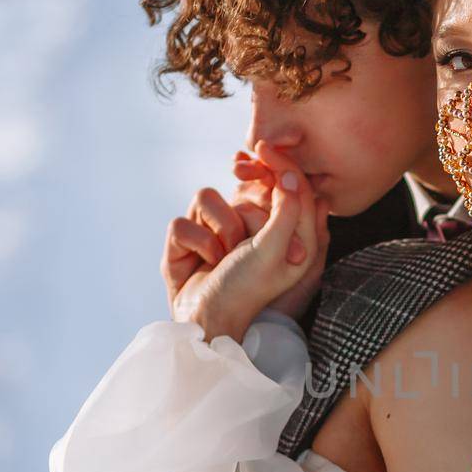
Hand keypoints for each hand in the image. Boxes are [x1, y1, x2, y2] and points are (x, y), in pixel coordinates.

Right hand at [161, 141, 328, 342]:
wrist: (205, 323)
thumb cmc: (247, 292)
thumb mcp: (275, 252)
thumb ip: (287, 212)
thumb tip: (290, 175)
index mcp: (280, 230)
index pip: (282, 184)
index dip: (275, 164)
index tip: (262, 149)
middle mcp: (247, 226)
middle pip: (242, 190)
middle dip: (243, 220)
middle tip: (242, 247)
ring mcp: (214, 231)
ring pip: (207, 197)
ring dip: (217, 233)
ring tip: (223, 259)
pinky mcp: (186, 239)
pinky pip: (182, 220)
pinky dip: (194, 243)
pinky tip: (202, 264)